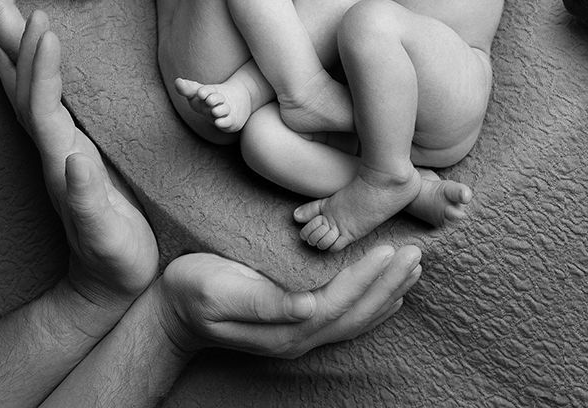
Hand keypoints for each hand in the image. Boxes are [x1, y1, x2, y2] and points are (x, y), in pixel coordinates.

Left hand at [0, 12, 158, 307]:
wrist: (108, 287)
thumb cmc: (114, 260)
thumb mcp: (106, 235)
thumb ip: (88, 201)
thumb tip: (74, 162)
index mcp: (62, 161)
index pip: (44, 105)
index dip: (40, 67)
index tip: (44, 27)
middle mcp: (55, 152)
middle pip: (26, 92)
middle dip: (20, 49)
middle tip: (16, 5)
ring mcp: (60, 154)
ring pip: (31, 97)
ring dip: (20, 59)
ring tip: (12, 24)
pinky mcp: (73, 157)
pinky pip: (49, 107)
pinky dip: (39, 80)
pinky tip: (45, 68)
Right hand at [156, 244, 421, 356]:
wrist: (171, 313)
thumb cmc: (192, 290)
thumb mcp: (218, 290)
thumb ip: (262, 302)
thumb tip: (306, 305)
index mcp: (282, 326)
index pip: (337, 302)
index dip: (366, 278)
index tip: (390, 251)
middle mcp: (297, 336)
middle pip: (355, 313)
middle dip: (388, 284)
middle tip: (416, 254)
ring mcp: (299, 335)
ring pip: (355, 319)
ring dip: (387, 293)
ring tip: (413, 269)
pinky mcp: (297, 326)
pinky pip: (344, 319)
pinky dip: (372, 307)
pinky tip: (390, 295)